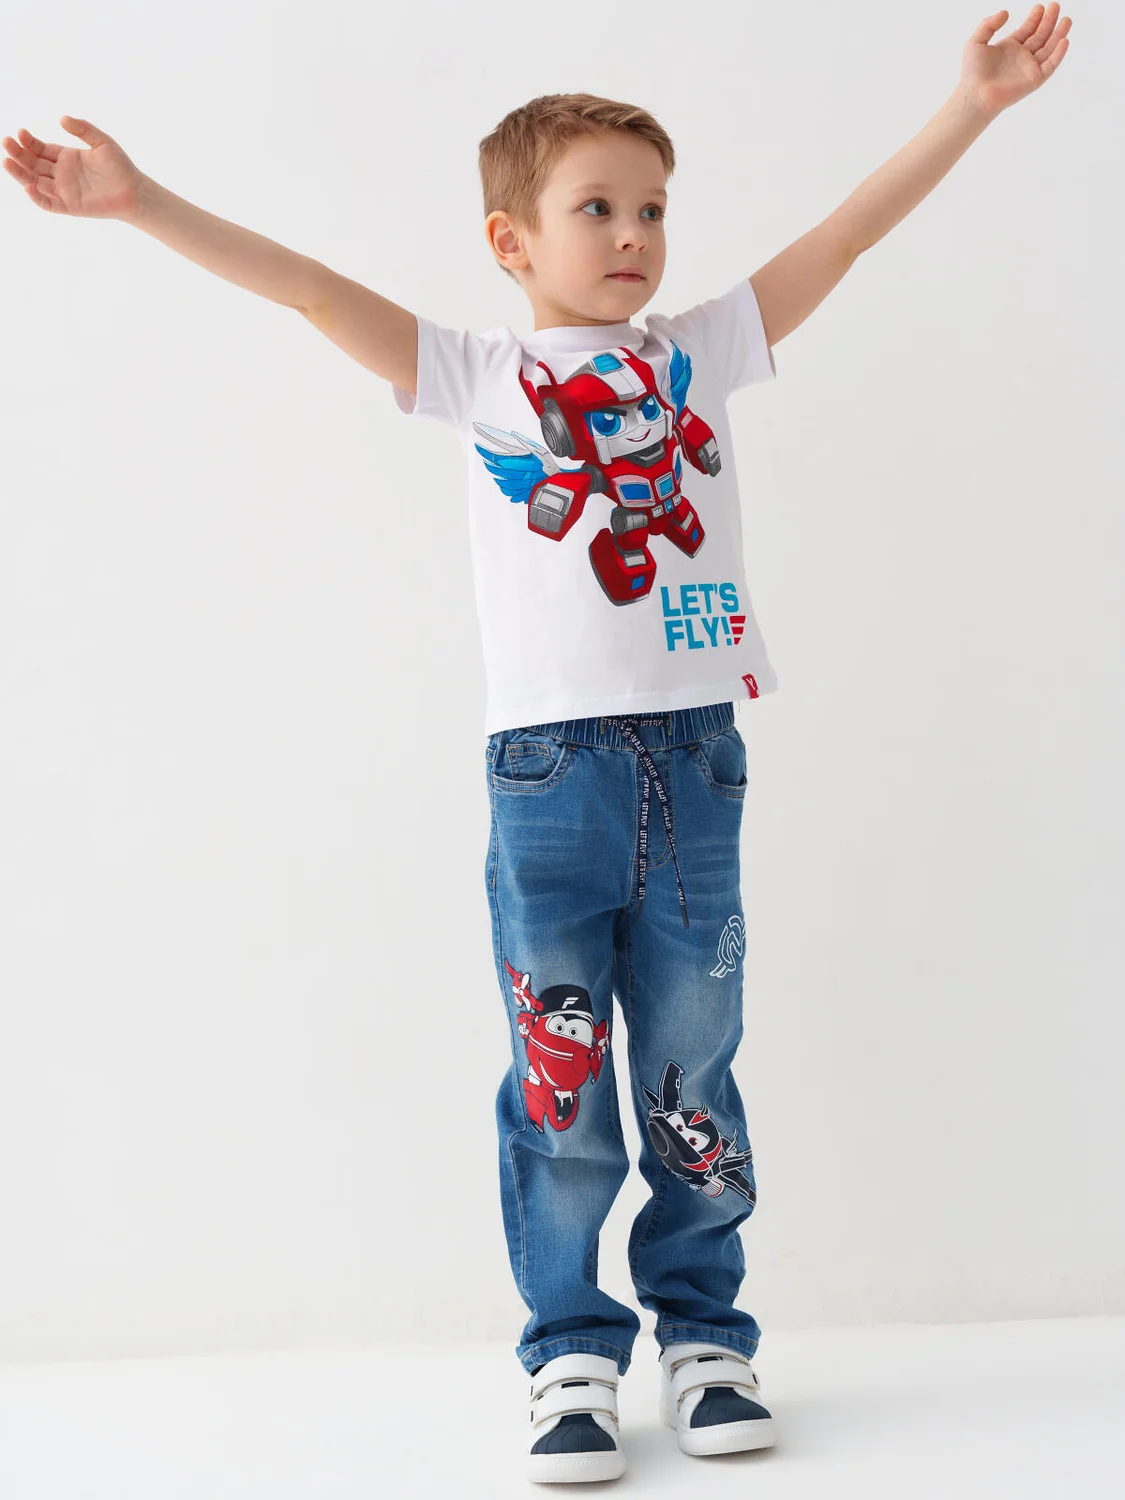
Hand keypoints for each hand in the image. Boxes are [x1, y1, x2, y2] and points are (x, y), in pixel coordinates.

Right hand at [2, 116, 143, 219]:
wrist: (135, 191)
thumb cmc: (121, 167)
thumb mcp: (101, 141)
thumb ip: (83, 129)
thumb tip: (62, 119)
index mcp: (66, 157)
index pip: (39, 149)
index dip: (28, 142)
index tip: (20, 132)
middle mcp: (61, 174)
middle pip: (32, 164)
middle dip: (18, 154)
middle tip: (7, 142)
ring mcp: (64, 191)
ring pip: (35, 183)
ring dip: (20, 173)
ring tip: (6, 161)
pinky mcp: (70, 206)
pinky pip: (49, 204)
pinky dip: (37, 198)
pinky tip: (28, 187)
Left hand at [960, 5, 1071, 116]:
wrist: (976, 94)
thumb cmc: (972, 72)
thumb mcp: (976, 41)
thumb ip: (989, 24)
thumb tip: (1006, 12)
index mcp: (1010, 47)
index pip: (1028, 29)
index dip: (1035, 18)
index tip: (1040, 7)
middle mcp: (1021, 57)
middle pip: (1041, 35)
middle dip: (1049, 21)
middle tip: (1055, 6)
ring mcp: (1029, 68)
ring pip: (1049, 48)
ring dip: (1058, 34)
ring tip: (1066, 20)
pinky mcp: (1035, 79)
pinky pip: (1051, 65)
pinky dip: (1059, 53)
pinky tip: (1064, 40)